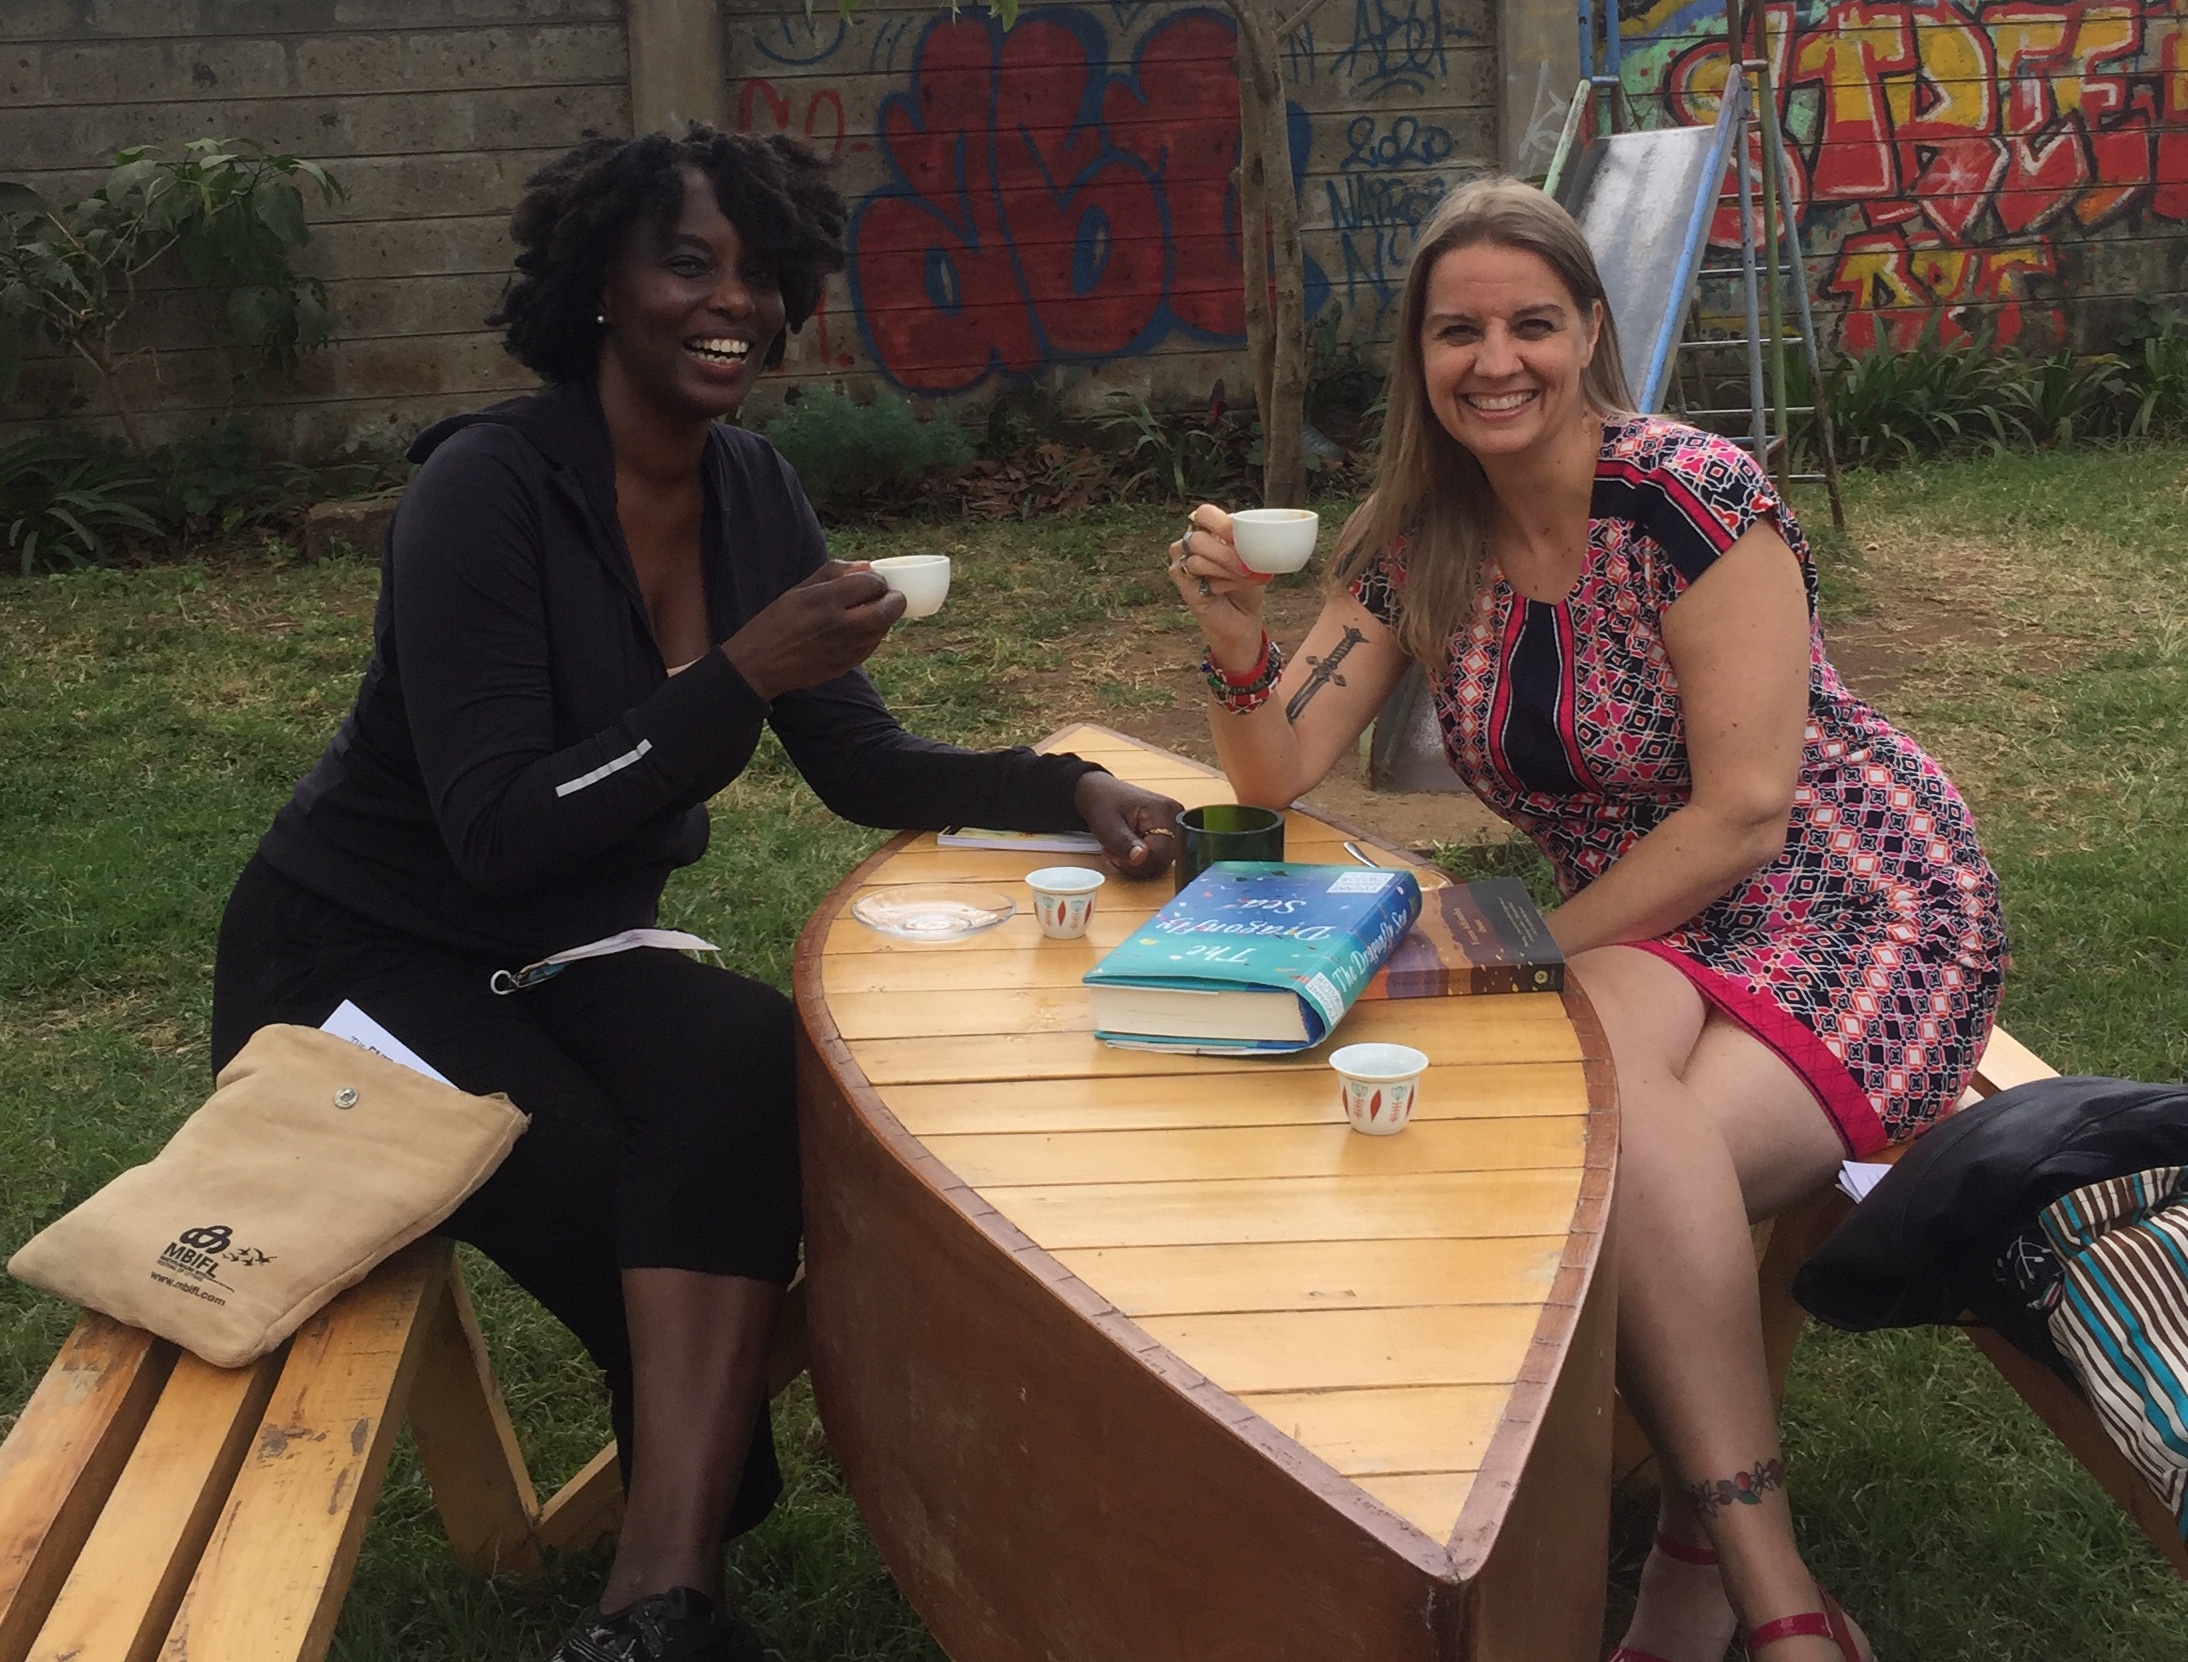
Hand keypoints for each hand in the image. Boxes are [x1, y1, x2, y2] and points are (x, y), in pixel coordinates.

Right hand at [722, 560, 905, 702]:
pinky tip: (859, 630)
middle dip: (894, 600)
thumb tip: (866, 566)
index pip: (871, 584)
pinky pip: (871, 646)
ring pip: (882, 629)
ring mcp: (845, 648)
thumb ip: (833, 574)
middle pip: (887, 610)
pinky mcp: (846, 665)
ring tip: (871, 611)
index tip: (875, 581)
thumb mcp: (798, 590)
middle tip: (889, 596)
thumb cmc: (776, 623)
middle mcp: (838, 624)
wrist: (759, 664)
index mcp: (824, 600)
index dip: (879, 580)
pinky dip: (872, 635)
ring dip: (884, 618)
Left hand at [1073, 773, 1181, 878]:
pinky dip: (1143, 857)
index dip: (1139, 863)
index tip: (1118, 857)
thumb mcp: (1108, 825)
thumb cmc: (1102, 803)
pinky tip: (1130, 847)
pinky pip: (1160, 854)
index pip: (1161, 854)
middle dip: (1138, 863)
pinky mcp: (1168, 829)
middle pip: (1164, 859)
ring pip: (1162, 860)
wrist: (1098, 792)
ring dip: (1140, 862)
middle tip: (1117, 852)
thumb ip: (1124, 842)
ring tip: (1121, 848)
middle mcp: (1175, 816)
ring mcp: (1173, 823)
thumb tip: (1140, 857)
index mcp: (1164, 811)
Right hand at [1167, 504, 1270, 672]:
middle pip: (1198, 538)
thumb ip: (1249, 544)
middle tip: (1247, 566)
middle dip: (1226, 553)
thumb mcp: (1252, 559)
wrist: (1244, 618)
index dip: (1219, 523)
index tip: (1237, 536)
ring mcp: (1182, 564)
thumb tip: (1261, 536)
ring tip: (1249, 578)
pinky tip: (1231, 588)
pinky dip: (1220, 582)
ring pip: (1198, 560)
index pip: (1204, 513)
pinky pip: (1197, 578)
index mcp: (1209, 530)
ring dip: (1228, 570)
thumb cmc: (1247, 585)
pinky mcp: (1182, 585)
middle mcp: (1190, 544)